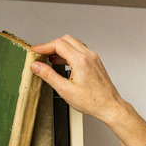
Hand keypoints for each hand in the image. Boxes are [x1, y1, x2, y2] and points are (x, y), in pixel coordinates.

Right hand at [30, 35, 145, 145]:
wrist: (110, 106)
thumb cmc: (93, 101)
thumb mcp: (65, 90)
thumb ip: (49, 75)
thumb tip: (36, 66)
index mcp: (81, 61)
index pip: (59, 44)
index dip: (44, 46)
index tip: (36, 51)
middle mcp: (89, 56)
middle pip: (66, 40)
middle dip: (51, 45)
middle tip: (41, 53)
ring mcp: (93, 58)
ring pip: (73, 44)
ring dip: (60, 48)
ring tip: (49, 58)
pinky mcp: (95, 62)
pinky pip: (80, 51)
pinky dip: (69, 53)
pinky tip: (62, 62)